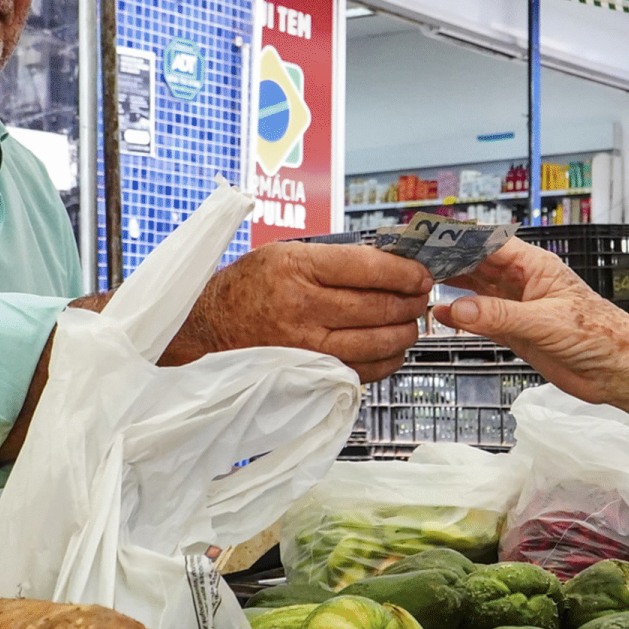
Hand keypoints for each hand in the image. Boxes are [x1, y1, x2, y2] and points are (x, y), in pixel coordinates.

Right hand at [165, 242, 431, 380]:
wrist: (207, 330)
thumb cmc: (248, 287)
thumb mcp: (284, 254)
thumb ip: (334, 258)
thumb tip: (392, 262)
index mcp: (297, 268)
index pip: (368, 267)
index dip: (405, 271)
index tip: (422, 273)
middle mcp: (303, 308)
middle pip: (380, 306)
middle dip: (411, 302)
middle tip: (421, 297)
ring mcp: (307, 347)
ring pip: (378, 342)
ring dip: (405, 332)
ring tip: (410, 322)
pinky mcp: (310, 375)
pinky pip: (364, 371)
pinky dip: (387, 360)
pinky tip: (391, 347)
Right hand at [435, 239, 628, 403]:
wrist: (619, 372)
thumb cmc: (600, 336)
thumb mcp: (545, 323)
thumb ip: (500, 316)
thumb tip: (457, 308)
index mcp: (535, 266)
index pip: (487, 243)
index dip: (456, 239)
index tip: (426, 238)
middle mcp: (523, 282)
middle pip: (477, 263)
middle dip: (446, 259)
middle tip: (412, 259)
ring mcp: (518, 306)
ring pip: (476, 289)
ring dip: (450, 284)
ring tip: (417, 281)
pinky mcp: (516, 332)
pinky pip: (481, 318)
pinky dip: (459, 315)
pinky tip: (438, 313)